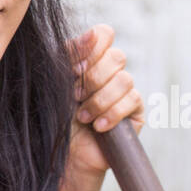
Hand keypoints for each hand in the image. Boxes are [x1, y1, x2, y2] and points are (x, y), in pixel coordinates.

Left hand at [66, 24, 144, 183]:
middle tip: (75, 97)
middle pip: (117, 56)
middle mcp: (110, 72)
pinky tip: (98, 127)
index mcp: (90, 58)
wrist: (63, 156)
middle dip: (93, 79)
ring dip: (100, 100)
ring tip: (83, 117)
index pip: (104, 34)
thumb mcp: (55, 82)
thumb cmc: (55, 119)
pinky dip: (112, 114)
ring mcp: (125, 91)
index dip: (93, 48)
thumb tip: (91, 34)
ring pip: (125, 79)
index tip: (74, 70)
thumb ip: (69, 55)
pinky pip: (132, 101)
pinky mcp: (135, 111)